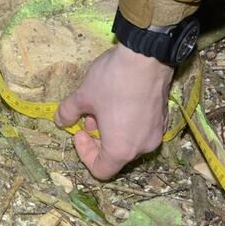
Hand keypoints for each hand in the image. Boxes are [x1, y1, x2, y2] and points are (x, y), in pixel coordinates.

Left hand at [54, 44, 173, 179]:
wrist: (146, 55)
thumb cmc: (112, 81)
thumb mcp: (82, 96)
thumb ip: (68, 113)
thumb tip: (61, 120)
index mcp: (121, 150)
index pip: (101, 170)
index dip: (84, 154)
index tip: (79, 132)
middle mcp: (142, 147)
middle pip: (116, 155)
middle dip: (97, 138)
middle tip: (88, 116)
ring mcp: (156, 132)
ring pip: (129, 140)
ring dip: (112, 129)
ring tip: (103, 104)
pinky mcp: (163, 117)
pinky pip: (141, 128)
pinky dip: (128, 121)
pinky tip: (120, 98)